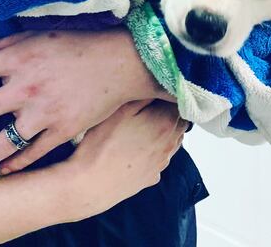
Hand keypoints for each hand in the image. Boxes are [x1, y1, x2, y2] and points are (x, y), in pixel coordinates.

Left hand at [0, 28, 173, 179]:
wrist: (120, 61)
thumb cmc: (79, 42)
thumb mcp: (41, 34)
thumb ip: (8, 40)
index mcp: (19, 59)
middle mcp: (25, 87)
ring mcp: (42, 113)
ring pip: (3, 142)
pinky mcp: (61, 130)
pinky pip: (33, 152)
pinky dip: (17, 163)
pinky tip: (3, 171)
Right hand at [61, 99, 186, 219]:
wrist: (90, 184)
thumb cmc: (102, 143)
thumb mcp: (119, 110)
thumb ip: (143, 96)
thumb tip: (159, 86)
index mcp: (164, 124)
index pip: (179, 103)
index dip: (168, 94)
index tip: (156, 90)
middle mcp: (169, 144)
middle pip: (179, 122)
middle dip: (169, 111)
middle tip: (150, 105)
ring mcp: (161, 163)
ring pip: (172, 141)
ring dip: (164, 131)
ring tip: (144, 125)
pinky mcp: (151, 177)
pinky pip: (160, 158)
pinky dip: (155, 150)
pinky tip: (137, 147)